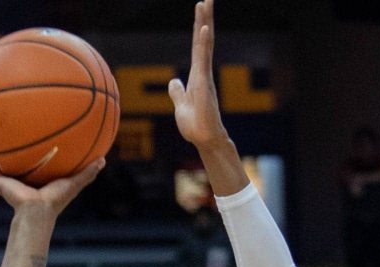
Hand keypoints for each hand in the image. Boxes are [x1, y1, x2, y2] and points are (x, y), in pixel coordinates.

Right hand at [0, 152, 104, 216]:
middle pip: (9, 170)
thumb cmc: (55, 201)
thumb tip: (104, 160)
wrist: (38, 212)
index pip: (30, 170)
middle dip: (4, 159)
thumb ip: (87, 172)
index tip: (28, 147)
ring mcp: (6, 185)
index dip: (29, 159)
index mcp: (33, 183)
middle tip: (2, 143)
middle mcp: (18, 183)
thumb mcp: (73, 183)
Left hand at [169, 0, 227, 149]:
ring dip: (204, 24)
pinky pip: (204, 60)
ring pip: (204, 45)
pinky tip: (205, 29)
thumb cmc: (195, 125)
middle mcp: (202, 72)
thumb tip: (174, 81)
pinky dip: (204, 44)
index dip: (198, 29)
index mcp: (197, 75)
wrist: (204, 139)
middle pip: (203, 41)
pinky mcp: (204, 84)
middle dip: (204, 19)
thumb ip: (178, 92)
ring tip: (205, 3)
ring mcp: (204, 77)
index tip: (200, 10)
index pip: (197, 47)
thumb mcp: (181, 105)